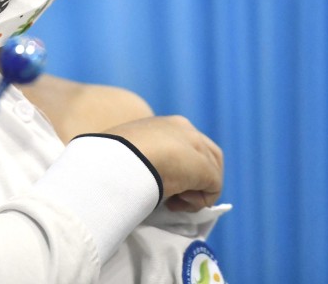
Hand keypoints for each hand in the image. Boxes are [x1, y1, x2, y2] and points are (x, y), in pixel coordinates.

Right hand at [102, 115, 222, 210]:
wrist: (122, 157)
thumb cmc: (114, 154)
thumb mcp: (126, 152)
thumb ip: (140, 156)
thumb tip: (139, 173)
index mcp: (165, 124)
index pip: (185, 144)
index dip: (179, 165)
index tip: (160, 179)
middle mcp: (185, 130)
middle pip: (207, 156)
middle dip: (194, 178)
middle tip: (172, 195)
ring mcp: (198, 148)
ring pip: (212, 174)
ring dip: (195, 192)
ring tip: (172, 202)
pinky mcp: (206, 169)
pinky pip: (213, 189)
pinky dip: (197, 202)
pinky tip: (174, 203)